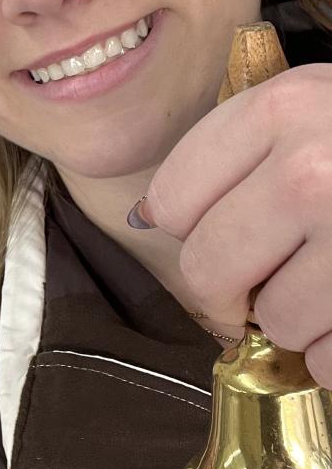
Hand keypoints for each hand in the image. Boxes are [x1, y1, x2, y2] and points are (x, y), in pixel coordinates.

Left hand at [138, 64, 331, 386]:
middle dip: (232, 291)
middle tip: (266, 282)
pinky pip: (329, 361)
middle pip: (209, 270)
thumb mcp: (320, 107)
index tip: (221, 232)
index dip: (190, 228)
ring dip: (301, 319)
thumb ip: (242, 150)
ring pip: (275, 322)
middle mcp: (314, 170)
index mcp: (285, 109)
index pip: (173, 200)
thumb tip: (153, 218)